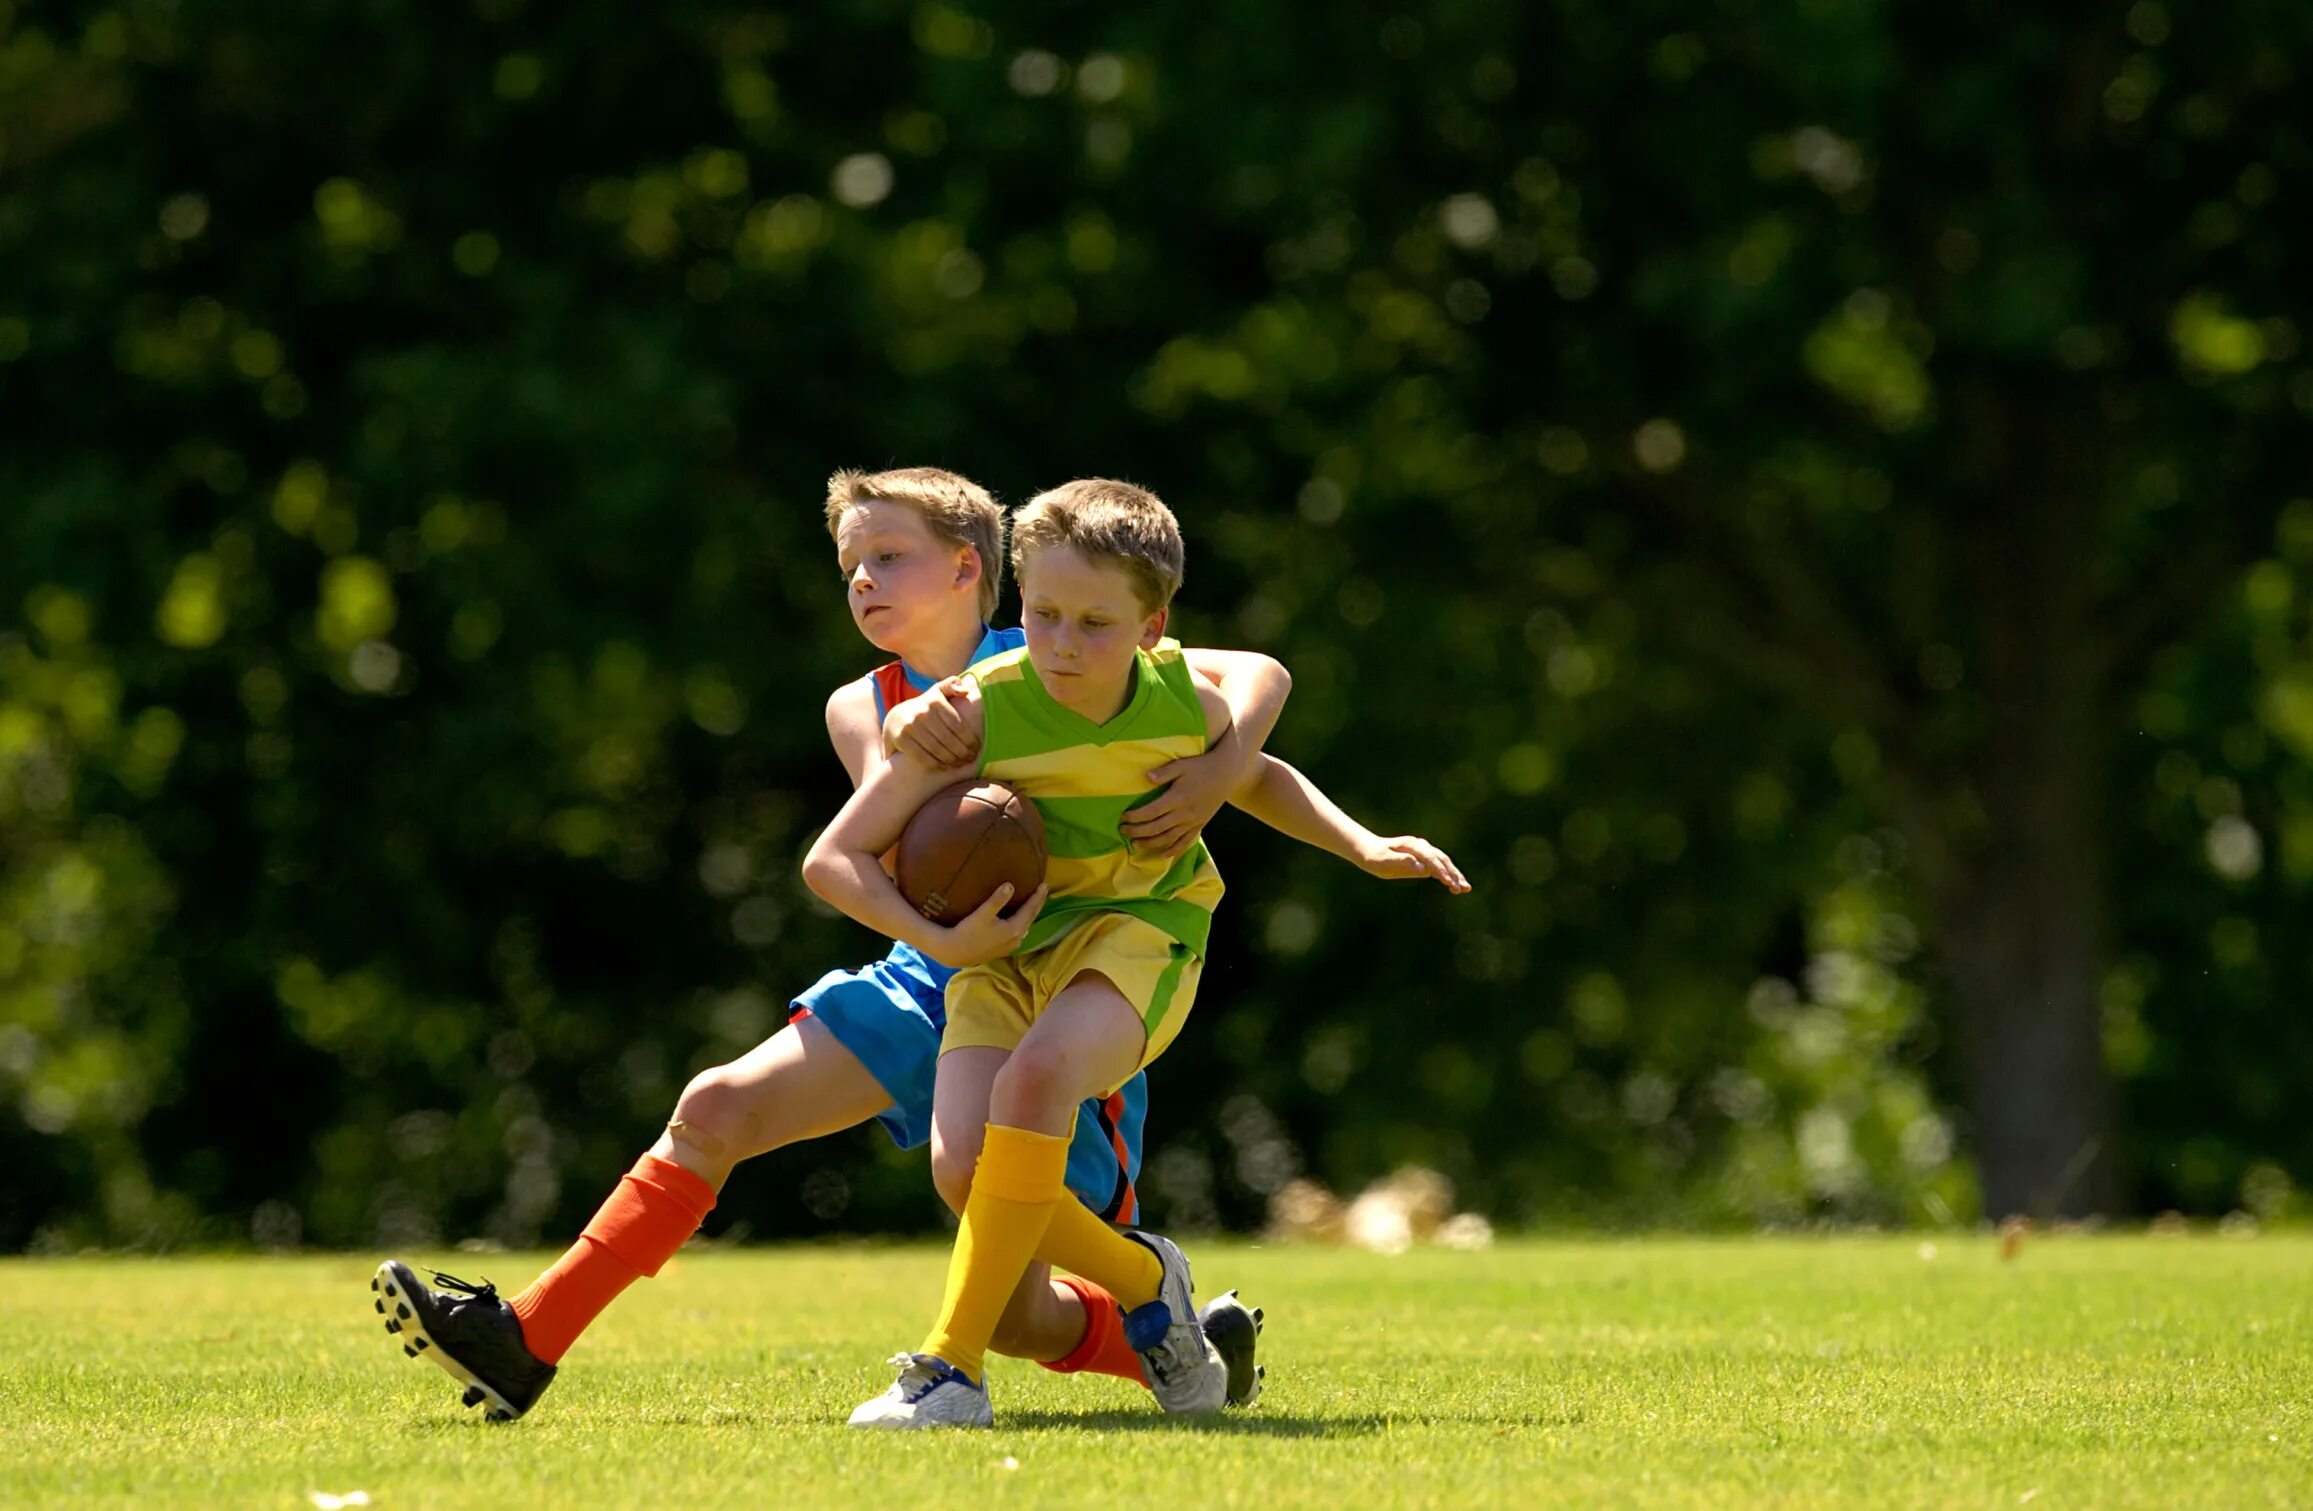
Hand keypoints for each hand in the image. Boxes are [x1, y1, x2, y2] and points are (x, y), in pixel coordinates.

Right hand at [888, 678, 977, 768]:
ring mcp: (910, 725)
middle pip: (948, 739)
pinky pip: (922, 756)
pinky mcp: (901, 739)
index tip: (976, 748)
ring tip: (959, 764)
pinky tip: (943, 767)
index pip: (957, 725)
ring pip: (937, 749)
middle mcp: (921, 712)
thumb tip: (966, 690)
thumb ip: (951, 686)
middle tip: (969, 759)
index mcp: (935, 701)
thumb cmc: (925, 708)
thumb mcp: (936, 692)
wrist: (895, 719)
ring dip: (951, 760)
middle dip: (962, 752)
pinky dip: (935, 764)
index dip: (969, 739)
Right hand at [924, 881, 1049, 967]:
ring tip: (1033, 903)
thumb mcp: (982, 914)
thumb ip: (997, 900)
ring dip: (1030, 914)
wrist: (954, 952)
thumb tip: (1010, 885)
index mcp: (1014, 929)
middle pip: (1031, 918)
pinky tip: (1019, 919)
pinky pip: (1019, 933)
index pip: (1030, 910)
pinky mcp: (1003, 950)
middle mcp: (1016, 939)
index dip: (1037, 897)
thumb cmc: (967, 931)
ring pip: (1025, 926)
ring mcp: (1010, 946)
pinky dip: (1022, 922)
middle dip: (1037, 904)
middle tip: (1043, 890)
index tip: (1044, 884)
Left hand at [1121, 745, 1242, 859]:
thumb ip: (1163, 772)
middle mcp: (1185, 813)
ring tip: (1136, 845)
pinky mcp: (1200, 825)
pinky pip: (1185, 842)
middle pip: (1157, 827)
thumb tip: (1145, 777)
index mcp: (1178, 797)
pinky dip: (1173, 850)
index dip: (1136, 817)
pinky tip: (1161, 855)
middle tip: (1123, 831)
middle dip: (1138, 831)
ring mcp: (1193, 821)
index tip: (1124, 817)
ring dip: (1151, 844)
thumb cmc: (1202, 766)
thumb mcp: (1182, 765)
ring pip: (1168, 838)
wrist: (1227, 773)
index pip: (1152, 811)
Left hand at [1356, 835, 1470, 892]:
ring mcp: (1424, 852)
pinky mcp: (1424, 860)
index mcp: (1413, 845)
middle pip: (1442, 860)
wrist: (1369, 851)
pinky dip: (1449, 876)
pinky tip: (1457, 886)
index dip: (1441, 871)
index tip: (1449, 882)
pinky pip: (1440, 868)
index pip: (1431, 858)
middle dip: (1453, 874)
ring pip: (1444, 863)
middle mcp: (1422, 846)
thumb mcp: (1384, 861)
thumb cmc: (1375, 856)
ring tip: (1466, 889)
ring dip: (1456, 875)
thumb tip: (1422, 868)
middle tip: (1461, 889)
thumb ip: (1403, 862)